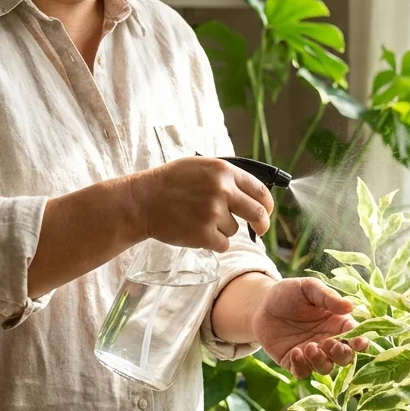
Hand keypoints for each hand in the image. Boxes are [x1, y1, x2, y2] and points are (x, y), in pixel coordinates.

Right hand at [127, 157, 272, 251]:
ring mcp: (213, 213)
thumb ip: (225, 176)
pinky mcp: (203, 234)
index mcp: (223, 171)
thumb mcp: (200, 166)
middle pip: (257, 213)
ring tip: (199, 220)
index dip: (267, 204)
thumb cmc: (169, 182)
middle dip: (262, 223)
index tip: (266, 211)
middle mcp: (222, 190)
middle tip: (261, 229)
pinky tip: (196, 232)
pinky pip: (223, 244)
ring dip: (222, 229)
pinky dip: (213, 242)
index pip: (259, 190)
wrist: (142, 201)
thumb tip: (252, 191)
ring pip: (234, 230)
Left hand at [252, 278, 367, 378]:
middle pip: (344, 358)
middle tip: (329, 343)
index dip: (360, 342)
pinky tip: (295, 353)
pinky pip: (302, 373)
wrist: (260, 305)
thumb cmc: (288, 293)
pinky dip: (301, 367)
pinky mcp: (293, 362)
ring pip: (325, 368)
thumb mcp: (308, 288)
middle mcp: (328, 341)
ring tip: (309, 347)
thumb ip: (327, 297)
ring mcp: (311, 354)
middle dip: (341, 354)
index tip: (360, 342)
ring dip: (321, 361)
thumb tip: (350, 306)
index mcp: (337, 323)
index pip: (354, 336)